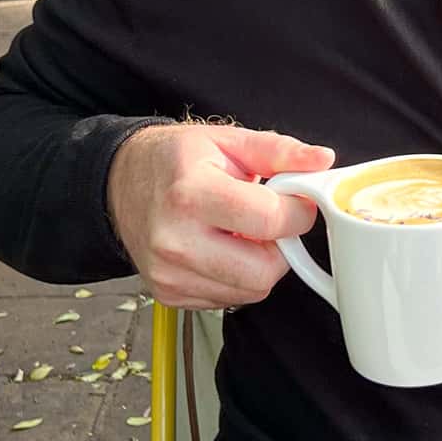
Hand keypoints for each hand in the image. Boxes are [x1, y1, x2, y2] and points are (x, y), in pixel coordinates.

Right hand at [106, 124, 334, 309]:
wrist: (120, 183)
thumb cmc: (175, 160)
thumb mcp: (227, 140)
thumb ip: (280, 151)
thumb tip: (321, 160)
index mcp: (191, 193)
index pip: (269, 221)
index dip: (296, 212)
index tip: (294, 202)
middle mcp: (175, 239)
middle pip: (263, 271)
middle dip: (279, 247)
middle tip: (267, 223)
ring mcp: (168, 273)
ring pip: (250, 291)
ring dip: (259, 264)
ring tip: (239, 232)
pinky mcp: (168, 294)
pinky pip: (228, 299)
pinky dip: (236, 278)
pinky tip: (220, 248)